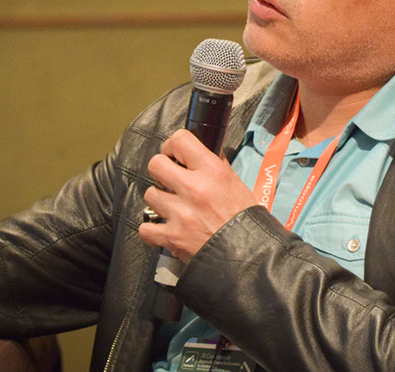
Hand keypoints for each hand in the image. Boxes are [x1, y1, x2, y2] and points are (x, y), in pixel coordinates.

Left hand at [138, 129, 256, 262]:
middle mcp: (193, 189)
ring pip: (150, 194)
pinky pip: (146, 227)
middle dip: (161, 171)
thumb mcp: (236, 184)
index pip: (180, 140)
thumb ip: (216, 166)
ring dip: (160, 200)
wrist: (248, 253)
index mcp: (212, 171)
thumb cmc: (245, 219)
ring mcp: (180, 213)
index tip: (174, 154)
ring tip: (173, 207)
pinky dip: (153, 229)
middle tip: (170, 180)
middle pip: (155, 164)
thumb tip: (203, 152)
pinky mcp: (172, 237)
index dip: (173, 146)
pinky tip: (165, 228)